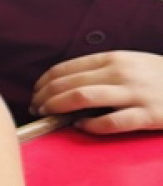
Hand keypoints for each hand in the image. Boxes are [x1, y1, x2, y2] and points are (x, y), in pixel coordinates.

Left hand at [31, 51, 162, 133]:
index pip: (65, 69)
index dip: (43, 83)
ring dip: (57, 108)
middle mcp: (122, 73)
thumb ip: (102, 71)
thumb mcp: (131, 64)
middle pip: (68, 84)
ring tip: (48, 116)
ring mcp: (136, 93)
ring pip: (82, 98)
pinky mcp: (149, 115)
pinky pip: (111, 122)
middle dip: (44, 98)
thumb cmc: (160, 78)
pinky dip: (89, 126)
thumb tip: (65, 84)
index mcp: (114, 58)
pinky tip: (79, 127)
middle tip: (36, 109)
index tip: (35, 94)